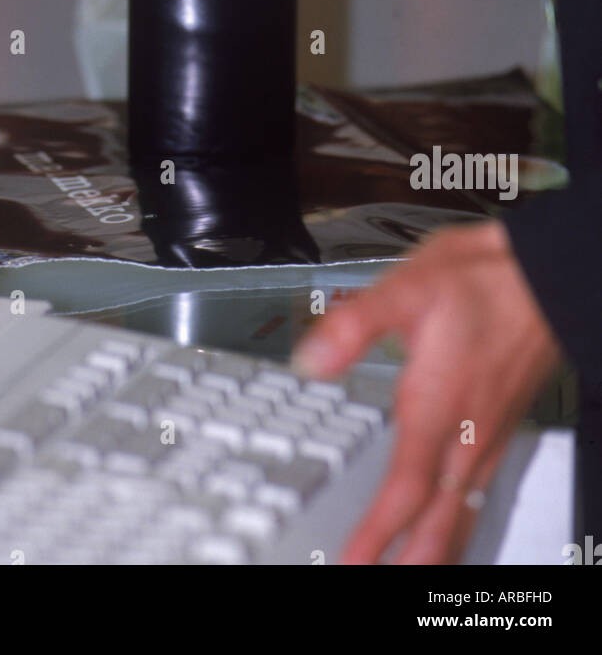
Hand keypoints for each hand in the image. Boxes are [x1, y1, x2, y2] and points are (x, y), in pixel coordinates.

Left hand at [292, 220, 560, 563]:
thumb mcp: (408, 288)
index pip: (404, 491)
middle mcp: (466, 431)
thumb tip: (311, 360)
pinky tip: (453, 517)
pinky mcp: (502, 421)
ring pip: (462, 509)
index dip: (378, 536)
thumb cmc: (485, 279)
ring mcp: (488, 431)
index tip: (353, 564)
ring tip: (414, 570)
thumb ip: (356, 325)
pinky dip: (460, 517)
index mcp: (437, 407)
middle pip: (440, 520)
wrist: (545, 272)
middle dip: (412, 561)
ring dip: (438, 546)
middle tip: (381, 583)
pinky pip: (478, 489)